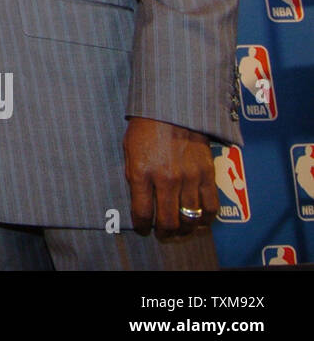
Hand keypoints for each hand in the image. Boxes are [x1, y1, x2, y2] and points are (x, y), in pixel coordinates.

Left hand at [124, 117, 217, 235]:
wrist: (172, 108)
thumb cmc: (146, 128)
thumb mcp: (129, 151)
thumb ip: (135, 177)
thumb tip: (140, 202)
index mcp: (142, 172)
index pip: (141, 212)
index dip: (141, 226)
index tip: (142, 229)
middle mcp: (166, 179)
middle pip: (168, 220)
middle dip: (163, 232)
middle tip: (162, 232)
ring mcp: (189, 178)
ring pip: (189, 218)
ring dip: (184, 229)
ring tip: (180, 229)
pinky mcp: (207, 174)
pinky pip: (211, 206)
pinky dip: (206, 219)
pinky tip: (199, 220)